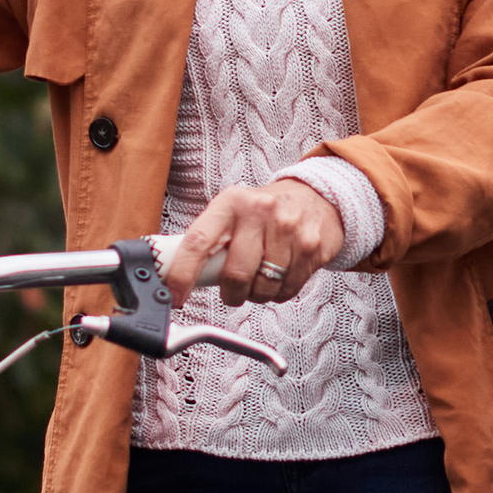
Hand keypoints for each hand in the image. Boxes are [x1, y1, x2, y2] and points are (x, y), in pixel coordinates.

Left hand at [162, 177, 350, 306]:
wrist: (317, 197)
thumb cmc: (266, 210)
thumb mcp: (233, 210)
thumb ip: (209, 239)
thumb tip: (175, 273)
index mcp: (232, 203)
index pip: (198, 242)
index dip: (183, 274)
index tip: (176, 295)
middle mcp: (260, 212)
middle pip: (235, 275)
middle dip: (230, 293)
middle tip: (233, 289)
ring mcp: (289, 231)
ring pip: (262, 289)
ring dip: (256, 294)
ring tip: (261, 274)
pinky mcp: (311, 249)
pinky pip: (286, 291)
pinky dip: (278, 292)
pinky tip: (281, 273)